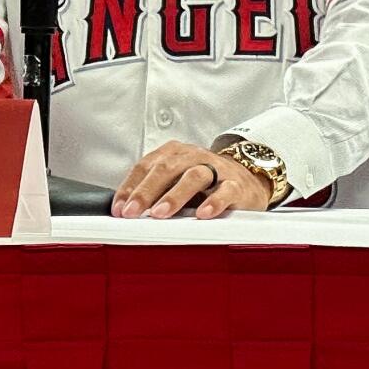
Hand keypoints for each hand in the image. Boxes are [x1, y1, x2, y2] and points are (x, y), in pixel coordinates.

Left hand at [112, 140, 274, 218]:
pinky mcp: (237, 185)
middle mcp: (195, 157)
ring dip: (175, 195)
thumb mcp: (176, 181)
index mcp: (176, 153)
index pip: (147, 165)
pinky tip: (202, 214)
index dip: (131, 186)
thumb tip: (125, 210)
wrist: (248, 179)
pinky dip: (213, 202)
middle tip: (133, 212)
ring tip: (161, 213)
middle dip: (146, 191)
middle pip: (167, 168)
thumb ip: (154, 191)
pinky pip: (225, 192)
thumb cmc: (207, 183)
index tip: (120, 207)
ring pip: (194, 176)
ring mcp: (217, 169)